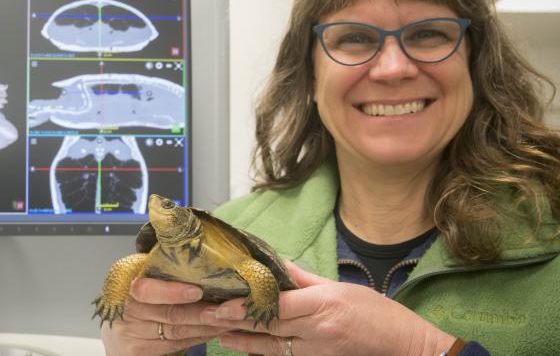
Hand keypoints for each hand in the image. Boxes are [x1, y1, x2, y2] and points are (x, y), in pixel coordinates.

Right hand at [101, 277, 235, 355]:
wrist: (116, 327)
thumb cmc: (138, 295)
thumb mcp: (143, 273)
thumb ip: (164, 267)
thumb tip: (201, 254)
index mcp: (126, 282)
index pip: (147, 289)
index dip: (173, 292)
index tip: (198, 291)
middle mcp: (126, 308)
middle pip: (169, 313)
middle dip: (202, 312)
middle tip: (227, 309)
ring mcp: (129, 332)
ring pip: (177, 331)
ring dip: (206, 326)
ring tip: (229, 319)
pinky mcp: (136, 352)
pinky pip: (175, 345)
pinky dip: (198, 337)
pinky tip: (214, 331)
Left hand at [203, 261, 456, 355]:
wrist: (405, 348)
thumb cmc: (378, 314)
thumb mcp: (342, 288)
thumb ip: (305, 279)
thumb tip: (277, 264)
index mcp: (324, 305)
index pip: (278, 305)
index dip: (249, 304)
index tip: (224, 300)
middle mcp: (317, 331)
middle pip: (269, 326)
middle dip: (237, 321)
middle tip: (208, 315)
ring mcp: (317, 351)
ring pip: (271, 347)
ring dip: (243, 340)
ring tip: (217, 334)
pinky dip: (263, 351)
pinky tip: (244, 346)